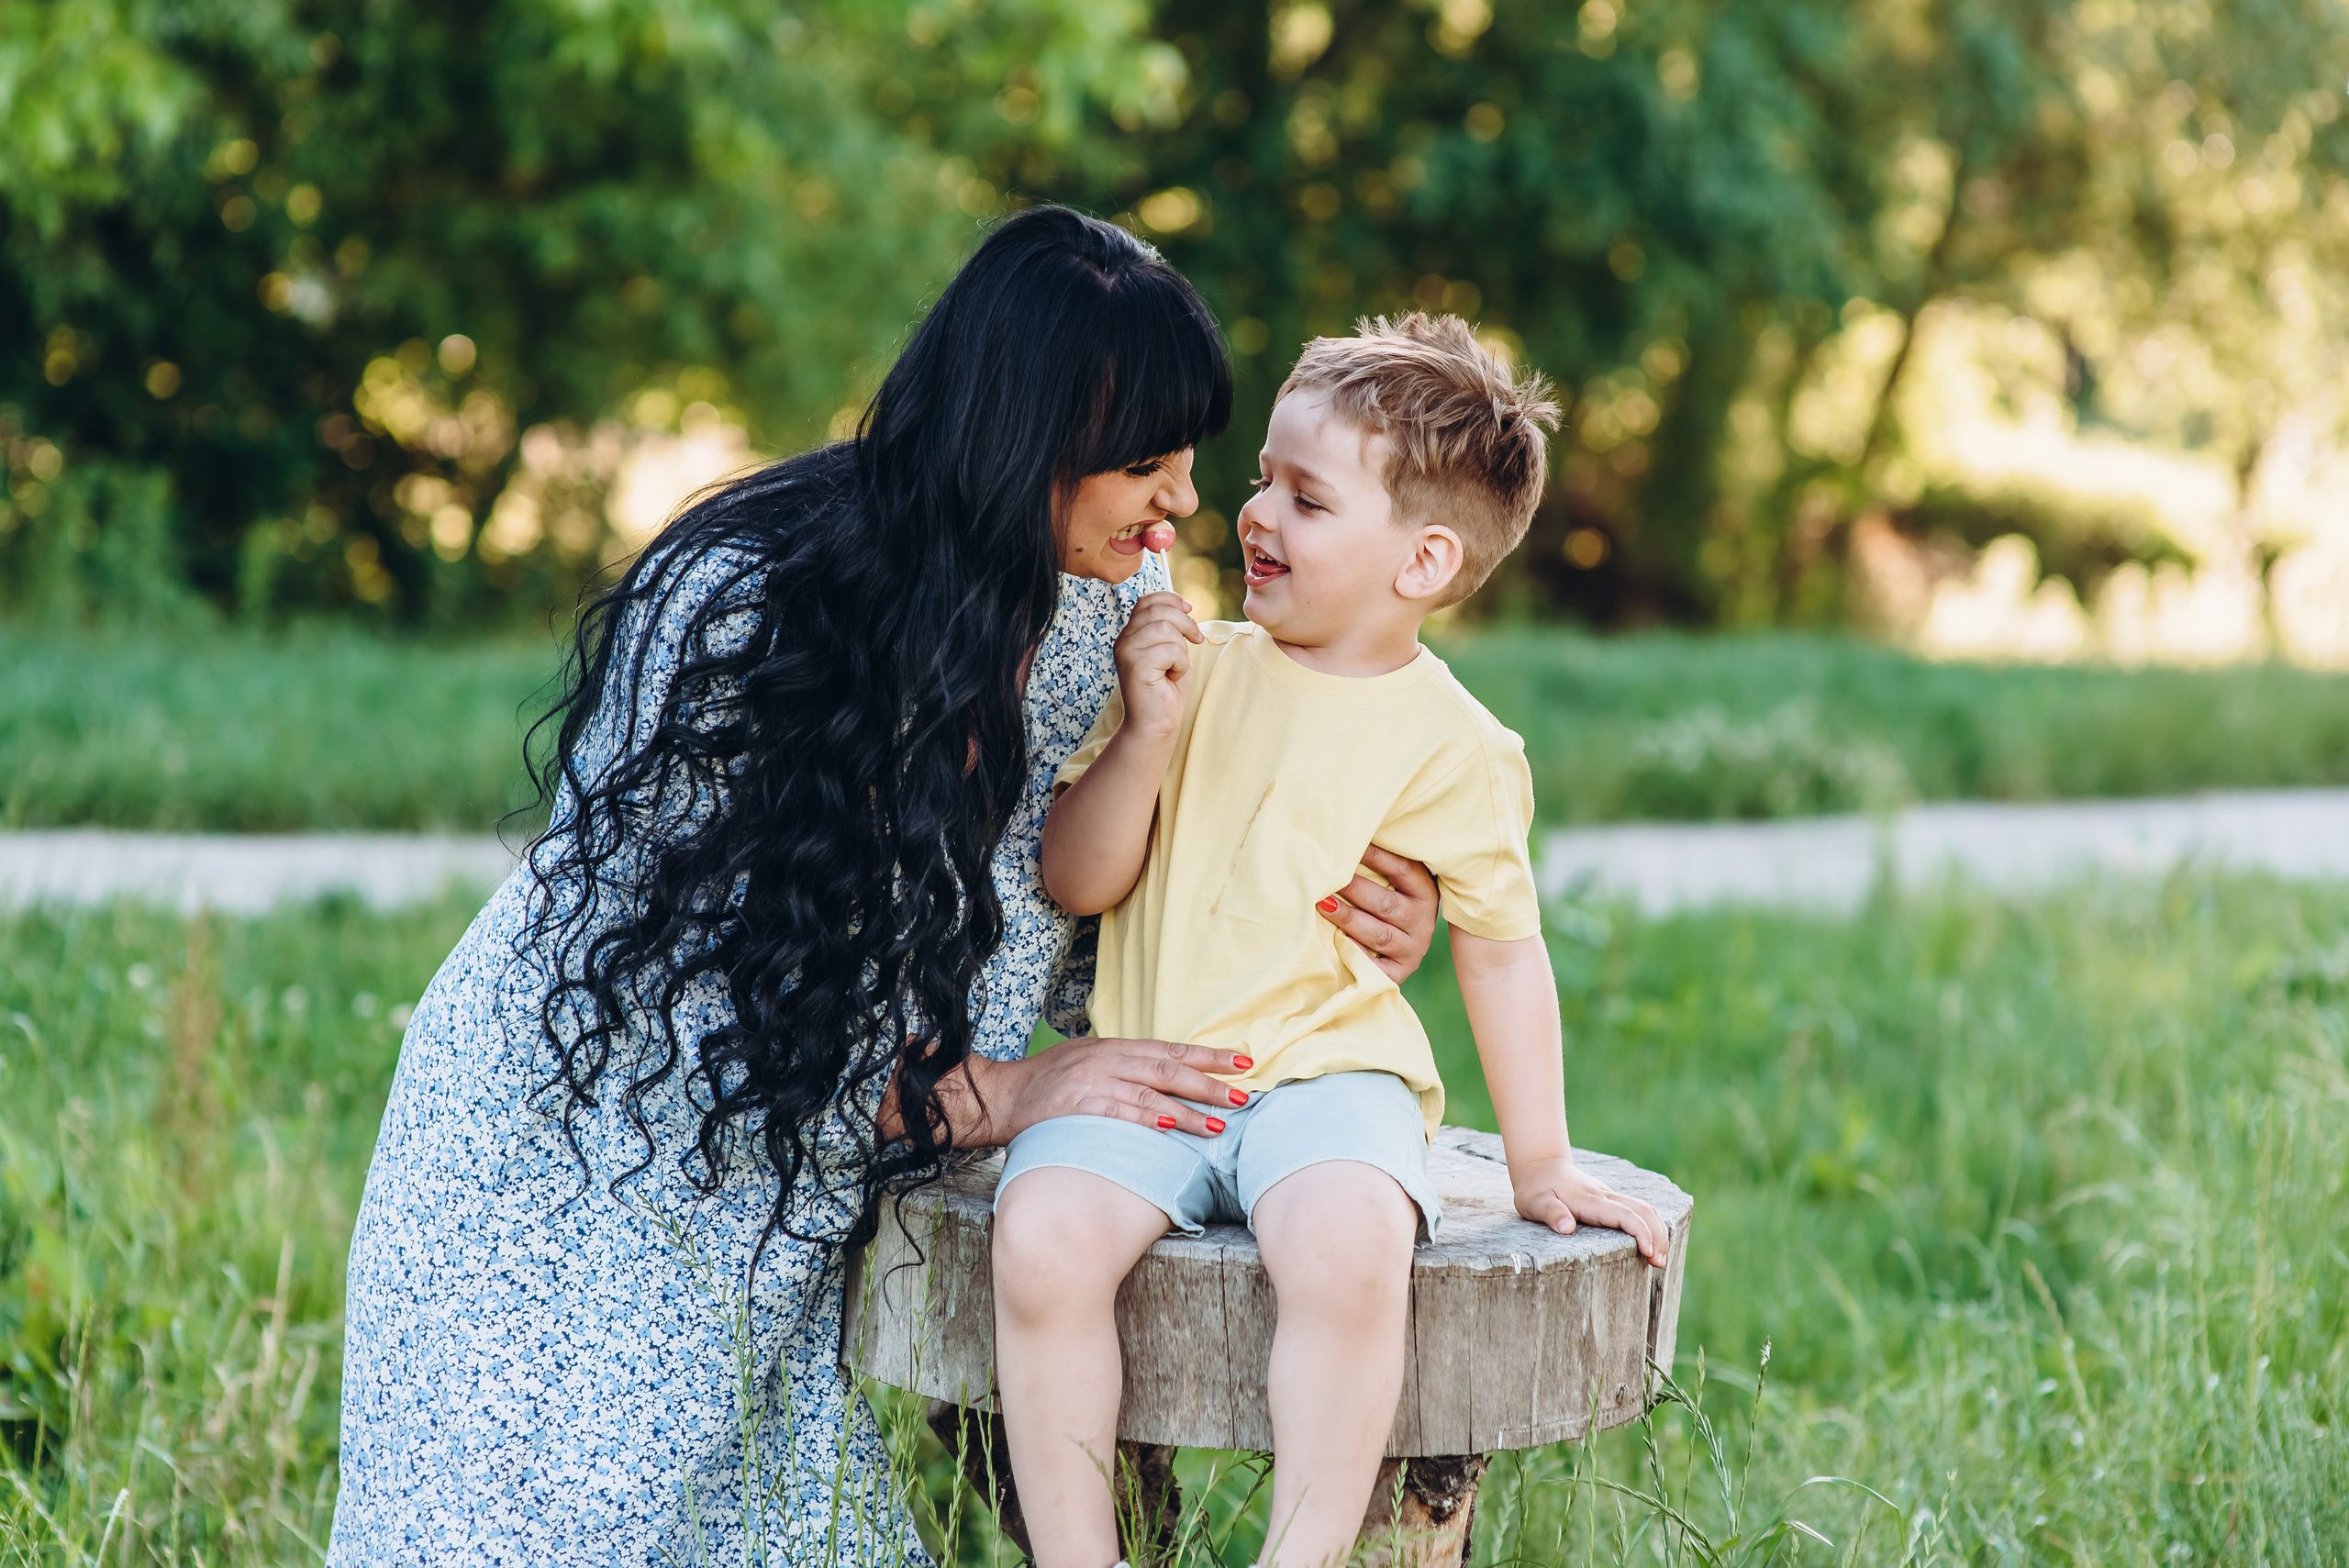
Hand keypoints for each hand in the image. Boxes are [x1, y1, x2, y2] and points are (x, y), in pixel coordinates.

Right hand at [961, 1036, 1253, 1145]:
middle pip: (1168, 1069)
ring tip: (1218, 1126)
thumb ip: (1128, 1067)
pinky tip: (1171, 1128)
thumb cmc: (1050, 1083)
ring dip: (1187, 1111)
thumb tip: (1173, 1077)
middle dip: (1208, 1083)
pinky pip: (1118, 1113)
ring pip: (1149, 1094)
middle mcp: (1108, 1059)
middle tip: (1242, 1096)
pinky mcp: (1077, 1107)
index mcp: (1116, 1047)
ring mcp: (1092, 1082)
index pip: (1171, 1049)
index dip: (1209, 1055)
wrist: (1002, 1095)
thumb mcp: (1091, 1062)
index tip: (1244, 1062)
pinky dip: (1147, 1120)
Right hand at [1114, 591, 1202, 737]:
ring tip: (1176, 667)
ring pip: (1166, 629)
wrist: (1155, 725)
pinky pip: (1171, 650)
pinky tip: (1172, 677)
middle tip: (1197, 641)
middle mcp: (1123, 640)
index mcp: (1129, 634)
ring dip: (1181, 649)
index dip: (1171, 599)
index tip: (1189, 610)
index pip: (1147, 601)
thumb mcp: (1169, 651)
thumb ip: (1169, 628)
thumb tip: (1183, 605)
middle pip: (1159, 611)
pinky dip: (1180, 664)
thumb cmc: (1165, 691)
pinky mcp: (1136, 666)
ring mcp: (1127, 652)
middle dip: (1185, 623)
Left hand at [1316, 843, 1437, 981]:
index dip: (1376, 856)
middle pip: (1386, 904)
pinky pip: (1375, 966)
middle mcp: (1423, 921)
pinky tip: (1335, 941)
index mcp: (1425, 892)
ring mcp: (1412, 949)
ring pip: (1378, 934)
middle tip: (1327, 876)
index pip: (1402, 870)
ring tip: (1323, 904)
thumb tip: (1345, 838)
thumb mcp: (1396, 883)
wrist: (1405, 945)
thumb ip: (1381, 865)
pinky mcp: (1398, 972)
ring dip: (1348, 918)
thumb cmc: (1390, 901)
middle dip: (1354, 889)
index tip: (1348, 844)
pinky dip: (1355, 954)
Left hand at [1510, 1154, 1670, 1265]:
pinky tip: (1652, 1242)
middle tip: (1659, 1264)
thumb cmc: (1535, 1188)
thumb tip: (1567, 1227)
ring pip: (1644, 1207)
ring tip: (1660, 1258)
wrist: (1540, 1165)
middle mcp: (1605, 1196)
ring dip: (1657, 1230)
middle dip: (1658, 1236)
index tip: (1649, 1253)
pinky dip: (1651, 1224)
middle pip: (1643, 1210)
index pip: (1625, 1214)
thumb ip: (1551, 1212)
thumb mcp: (1535, 1201)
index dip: (1641, 1232)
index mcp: (1590, 1201)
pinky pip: (1638, 1209)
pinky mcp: (1609, 1200)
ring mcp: (1609, 1196)